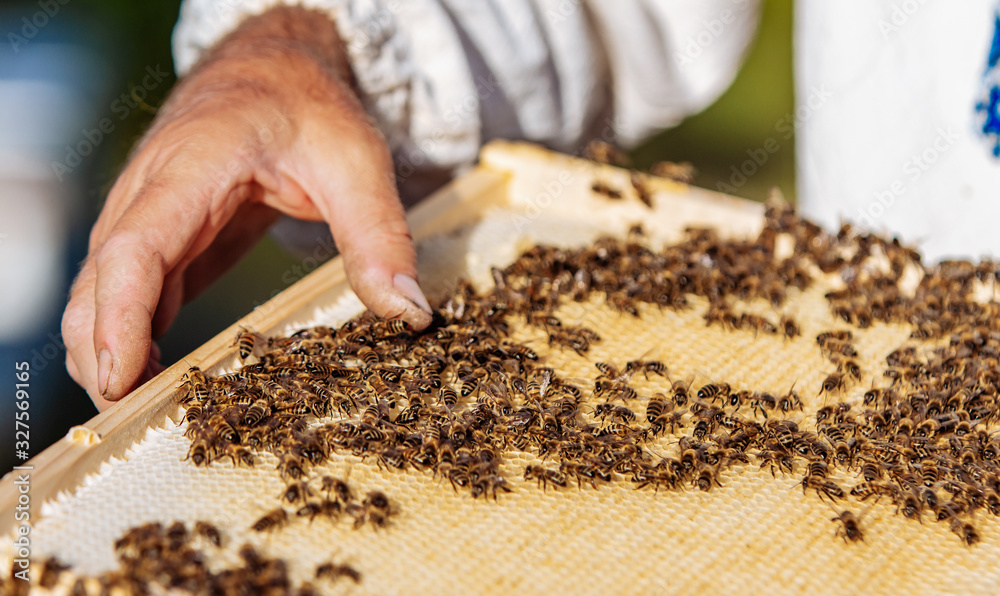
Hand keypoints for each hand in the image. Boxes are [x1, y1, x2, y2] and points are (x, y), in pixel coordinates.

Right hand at [61, 7, 432, 409]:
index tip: (120, 381)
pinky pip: (131, 290)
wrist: (274, 66)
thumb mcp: (357, 162)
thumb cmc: (309, 107)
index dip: (121, 319)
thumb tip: (410, 314)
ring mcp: (149, 213)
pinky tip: (157, 376)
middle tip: (133, 422)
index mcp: (193, 166)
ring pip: (101, 290)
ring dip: (110, 350)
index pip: (137, 249)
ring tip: (144, 413)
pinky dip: (133, 335)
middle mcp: (151, 190)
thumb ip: (380, 236)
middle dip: (102, 353)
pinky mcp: (164, 234)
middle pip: (100, 281)